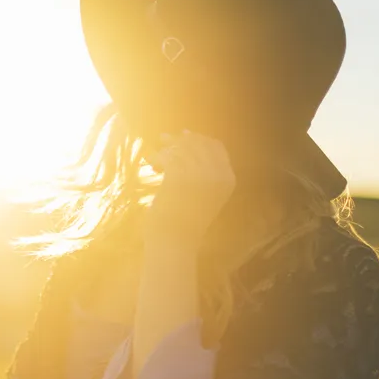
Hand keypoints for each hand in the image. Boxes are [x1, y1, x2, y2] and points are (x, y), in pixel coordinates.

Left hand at [144, 130, 235, 247]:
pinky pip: (168, 156)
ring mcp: (199, 175)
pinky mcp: (179, 177)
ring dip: (166, 147)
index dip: (201, 139)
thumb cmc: (187, 222)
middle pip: (200, 143)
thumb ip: (205, 174)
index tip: (185, 136)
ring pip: (182, 148)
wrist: (176, 242)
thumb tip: (190, 146)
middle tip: (164, 138)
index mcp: (228, 179)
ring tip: (155, 151)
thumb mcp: (204, 196)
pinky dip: (157, 156)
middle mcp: (218, 175)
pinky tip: (151, 161)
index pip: (217, 147)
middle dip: (181, 139)